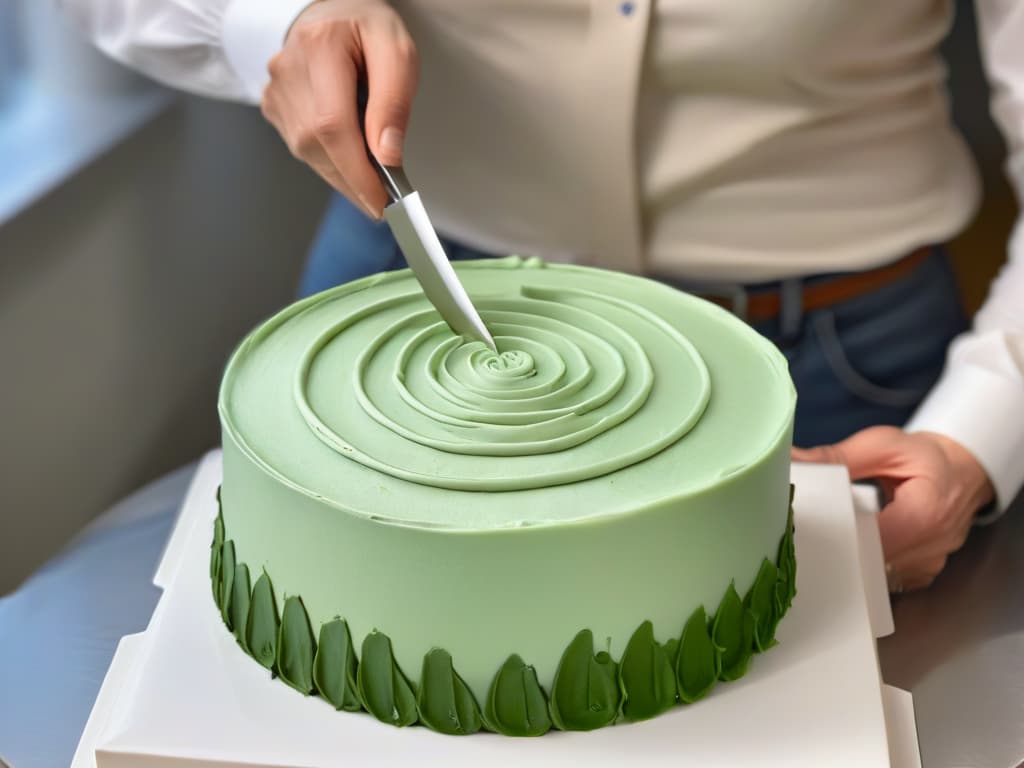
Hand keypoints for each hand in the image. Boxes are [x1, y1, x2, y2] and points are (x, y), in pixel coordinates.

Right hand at [260, 0, 418, 218]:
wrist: (328, 14)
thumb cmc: (365, 29)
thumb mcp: (397, 51)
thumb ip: (394, 101)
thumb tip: (387, 156)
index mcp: (320, 46)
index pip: (332, 123)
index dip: (356, 170)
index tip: (381, 201)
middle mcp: (288, 69)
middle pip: (316, 144)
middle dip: (353, 181)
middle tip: (384, 203)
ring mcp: (275, 90)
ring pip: (308, 152)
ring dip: (343, 176)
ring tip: (372, 184)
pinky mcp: (273, 107)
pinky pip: (303, 147)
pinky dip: (331, 162)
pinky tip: (351, 161)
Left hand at [792, 426, 993, 592]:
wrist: (964, 473)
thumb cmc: (926, 457)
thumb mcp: (884, 445)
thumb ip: (838, 458)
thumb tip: (792, 460)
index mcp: (924, 516)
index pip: (869, 540)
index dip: (834, 535)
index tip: (804, 525)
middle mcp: (929, 551)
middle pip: (867, 563)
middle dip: (833, 549)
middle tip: (802, 533)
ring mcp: (925, 568)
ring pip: (872, 576)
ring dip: (846, 559)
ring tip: (821, 539)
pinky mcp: (919, 576)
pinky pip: (882, 579)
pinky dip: (862, 565)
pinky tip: (846, 548)